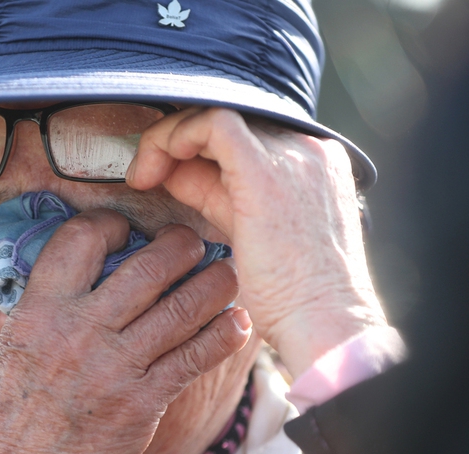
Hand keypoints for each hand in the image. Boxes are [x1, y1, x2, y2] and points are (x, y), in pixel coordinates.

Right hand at [0, 209, 250, 453]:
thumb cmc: (5, 413)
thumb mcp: (11, 343)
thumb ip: (48, 305)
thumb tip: (88, 273)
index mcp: (39, 308)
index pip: (83, 238)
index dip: (113, 224)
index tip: (130, 231)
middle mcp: (78, 330)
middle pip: (149, 266)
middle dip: (182, 245)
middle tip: (193, 243)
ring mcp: (113, 368)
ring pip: (183, 308)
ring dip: (216, 284)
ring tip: (226, 275)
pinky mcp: (141, 405)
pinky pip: (195, 358)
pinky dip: (223, 335)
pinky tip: (237, 323)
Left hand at [127, 108, 387, 376]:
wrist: (324, 324)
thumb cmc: (291, 297)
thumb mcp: (251, 233)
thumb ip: (219, 197)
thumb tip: (175, 175)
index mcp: (311, 162)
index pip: (241, 134)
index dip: (195, 148)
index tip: (163, 177)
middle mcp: (307, 148)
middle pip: (226, 121)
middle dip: (177, 142)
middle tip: (145, 176)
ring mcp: (292, 155)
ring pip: (214, 114)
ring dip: (168, 139)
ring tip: (144, 175)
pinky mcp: (266, 171)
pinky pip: (212, 124)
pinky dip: (175, 138)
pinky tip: (155, 169)